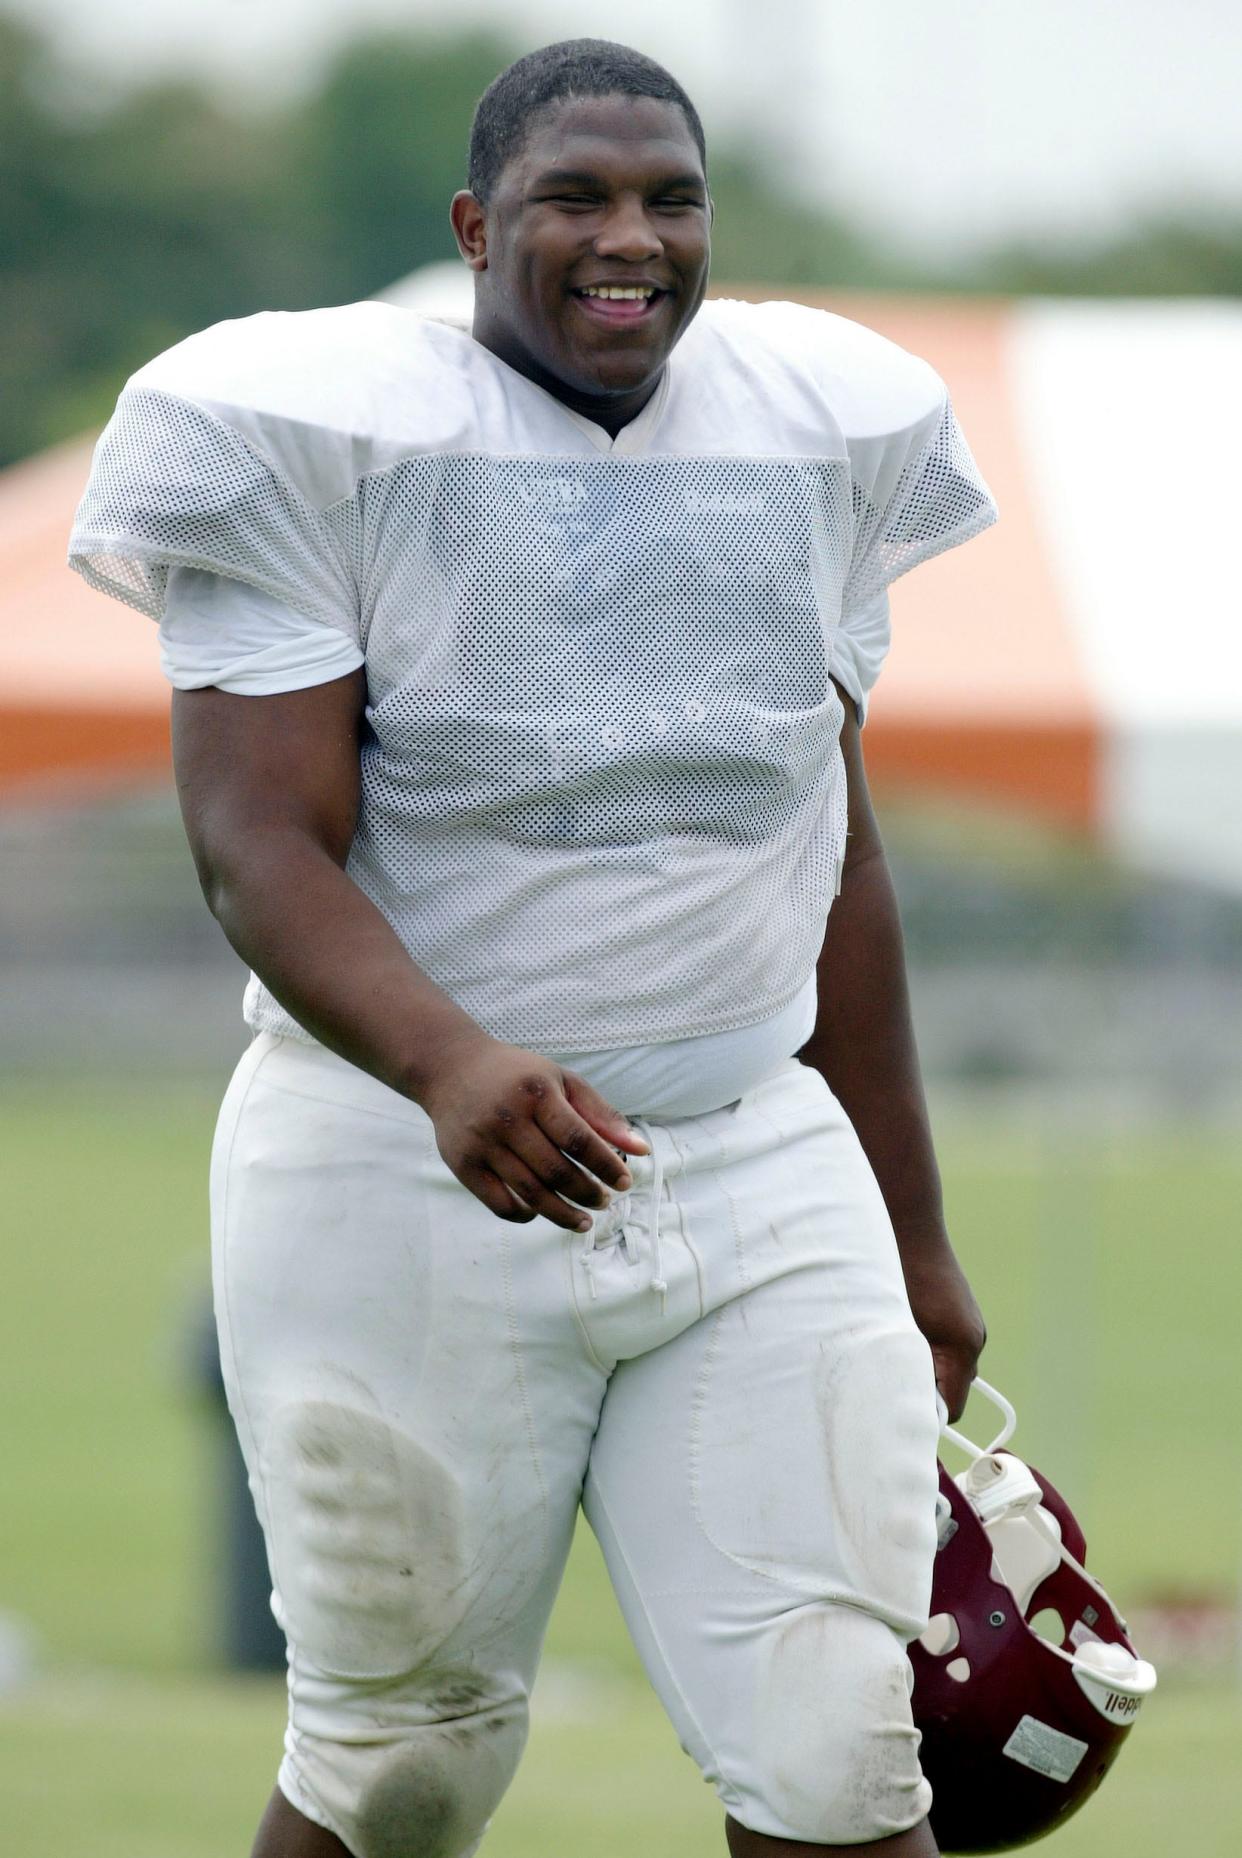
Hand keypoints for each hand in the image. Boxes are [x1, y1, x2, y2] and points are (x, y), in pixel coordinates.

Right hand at [417, 1032, 648, 1231]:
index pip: (579, 1138)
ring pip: (530, 1193)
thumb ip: (602, 1114)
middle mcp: (507, 1118)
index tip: (624, 1182)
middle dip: (587, 1193)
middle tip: (605, 1202)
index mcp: (536, 1092)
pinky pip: (499, 1204)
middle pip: (556, 1170)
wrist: (452, 1068)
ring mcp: (482, 1144)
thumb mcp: (563, 1081)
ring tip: (584, 1221)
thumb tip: (642, 1151)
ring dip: (562, 1214)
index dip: (606, 1165)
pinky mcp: (463, 1165)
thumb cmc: (519, 1076)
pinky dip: (525, 1215)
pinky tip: (542, 1213)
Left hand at [898, 1235, 986, 1423]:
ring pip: (950, 1367)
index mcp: (962, 1346)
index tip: (899, 1416)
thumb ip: (904, 1366)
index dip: (926, 1416)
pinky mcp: (962, 1314)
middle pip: (953, 1389)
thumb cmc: (898, 1275)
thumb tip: (899, 1399)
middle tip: (889, 1387)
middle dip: (925, 1392)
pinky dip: (929, 1350)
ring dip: (925, 1369)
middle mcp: (974, 1337)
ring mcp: (971, 1324)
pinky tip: (903, 1332)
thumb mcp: (896, 1327)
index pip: (951, 1406)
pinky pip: (948, 1347)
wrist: (910, 1228)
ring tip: (892, 1353)